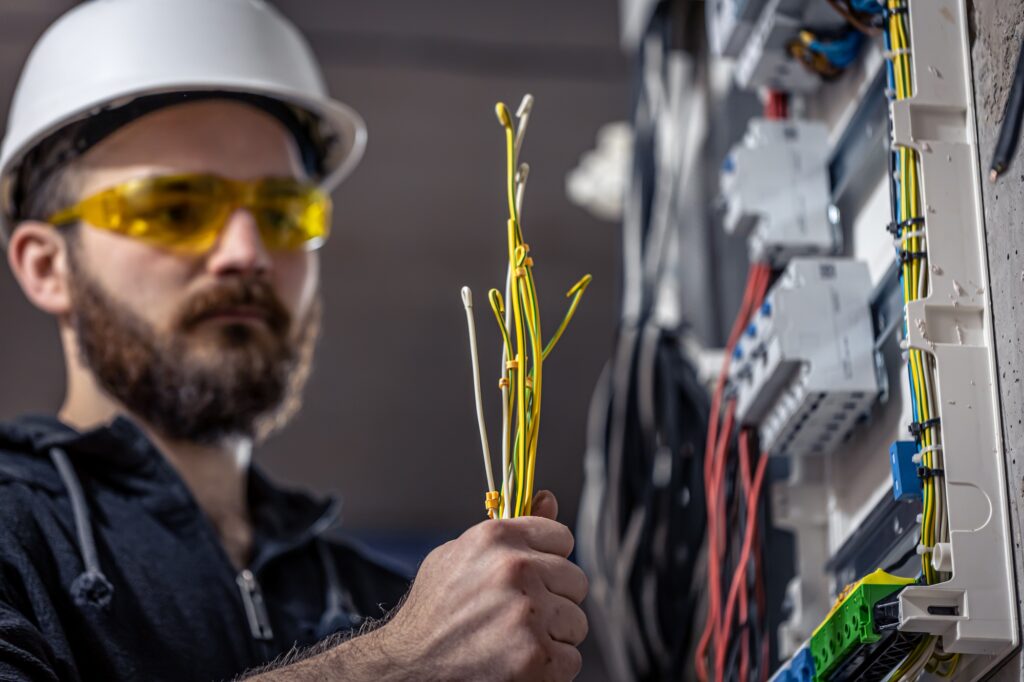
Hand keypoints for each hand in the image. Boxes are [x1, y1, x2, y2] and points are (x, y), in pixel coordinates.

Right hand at [378, 490, 588, 680]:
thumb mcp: (462, 555)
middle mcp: (515, 569)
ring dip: (554, 636)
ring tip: (516, 642)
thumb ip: (511, 530)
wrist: (408, 666)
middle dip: (555, 600)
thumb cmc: (434, 611)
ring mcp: (528, 614)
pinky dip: (550, 669)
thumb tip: (548, 497)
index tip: (535, 578)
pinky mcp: (536, 657)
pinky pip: (571, 659)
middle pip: (576, 581)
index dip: (550, 560)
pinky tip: (518, 664)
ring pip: (577, 622)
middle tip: (520, 617)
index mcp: (496, 537)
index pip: (562, 538)